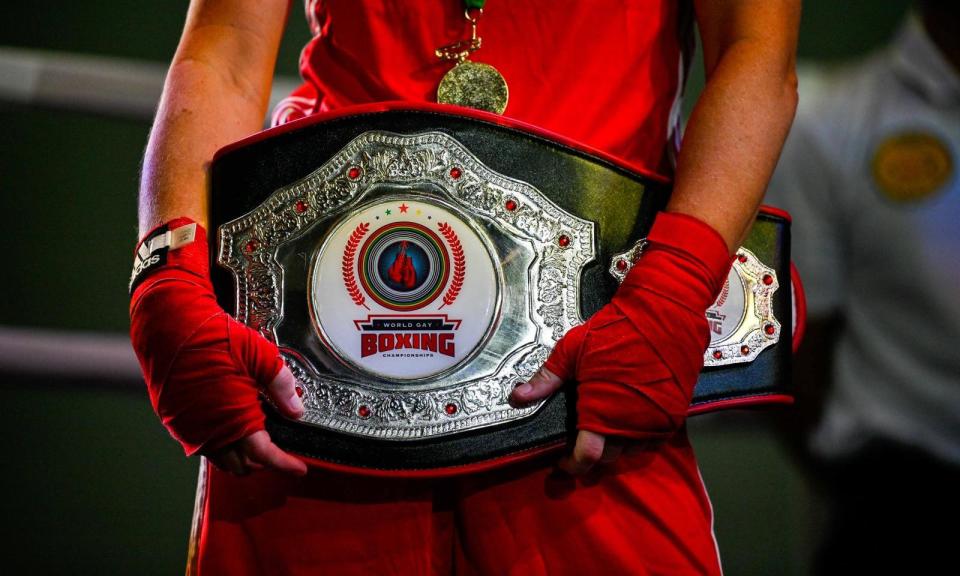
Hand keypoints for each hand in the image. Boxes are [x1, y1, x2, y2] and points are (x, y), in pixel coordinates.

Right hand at [130, 219, 306, 475]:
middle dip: (262, 462)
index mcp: (232, 419)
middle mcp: (207, 431)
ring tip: (256, 433)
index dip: (284, 464)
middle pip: (240, 465)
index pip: (263, 456)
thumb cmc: (216, 337)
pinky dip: (220, 440)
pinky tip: (231, 420)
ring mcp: (187, 427)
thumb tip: (297, 411)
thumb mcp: (261, 355)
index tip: (299, 469)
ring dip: (239, 453)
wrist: (170, 324)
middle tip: (279, 448)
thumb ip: (282, 386)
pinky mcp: (174, 419)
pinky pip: (201, 442)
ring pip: (219, 457)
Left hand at [511, 212, 732, 474]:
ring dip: (615, 445)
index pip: (587, 458)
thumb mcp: (573, 349)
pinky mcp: (674, 413)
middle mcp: (633, 424)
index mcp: (604, 411)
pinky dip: (636, 435)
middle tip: (578, 441)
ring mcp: (657, 421)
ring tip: (602, 427)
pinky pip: (652, 437)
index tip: (561, 463)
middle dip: (591, 454)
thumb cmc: (617, 329)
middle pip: (609, 457)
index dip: (571, 466)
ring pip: (631, 450)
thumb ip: (546, 378)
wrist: (666, 313)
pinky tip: (625, 419)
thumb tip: (518, 398)